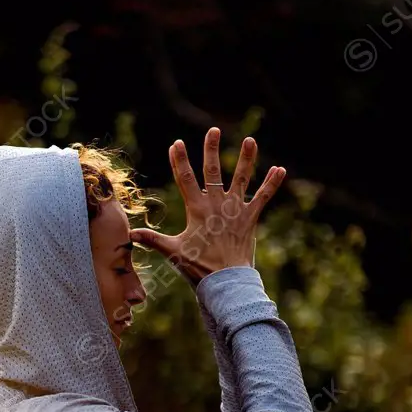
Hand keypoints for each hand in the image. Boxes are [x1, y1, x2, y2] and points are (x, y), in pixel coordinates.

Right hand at [130, 128, 285, 284]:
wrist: (225, 281)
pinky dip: (272, 183)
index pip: (185, 179)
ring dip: (246, 159)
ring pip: (241, 178)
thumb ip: (152, 240)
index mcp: (196, 210)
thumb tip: (131, 234)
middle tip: (213, 130)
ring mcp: (235, 210)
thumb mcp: (173, 252)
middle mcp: (216, 204)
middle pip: (212, 171)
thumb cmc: (198, 268)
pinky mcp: (250, 218)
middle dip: (211, 149)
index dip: (179, 160)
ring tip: (250, 141)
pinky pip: (263, 197)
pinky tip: (280, 169)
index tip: (177, 144)